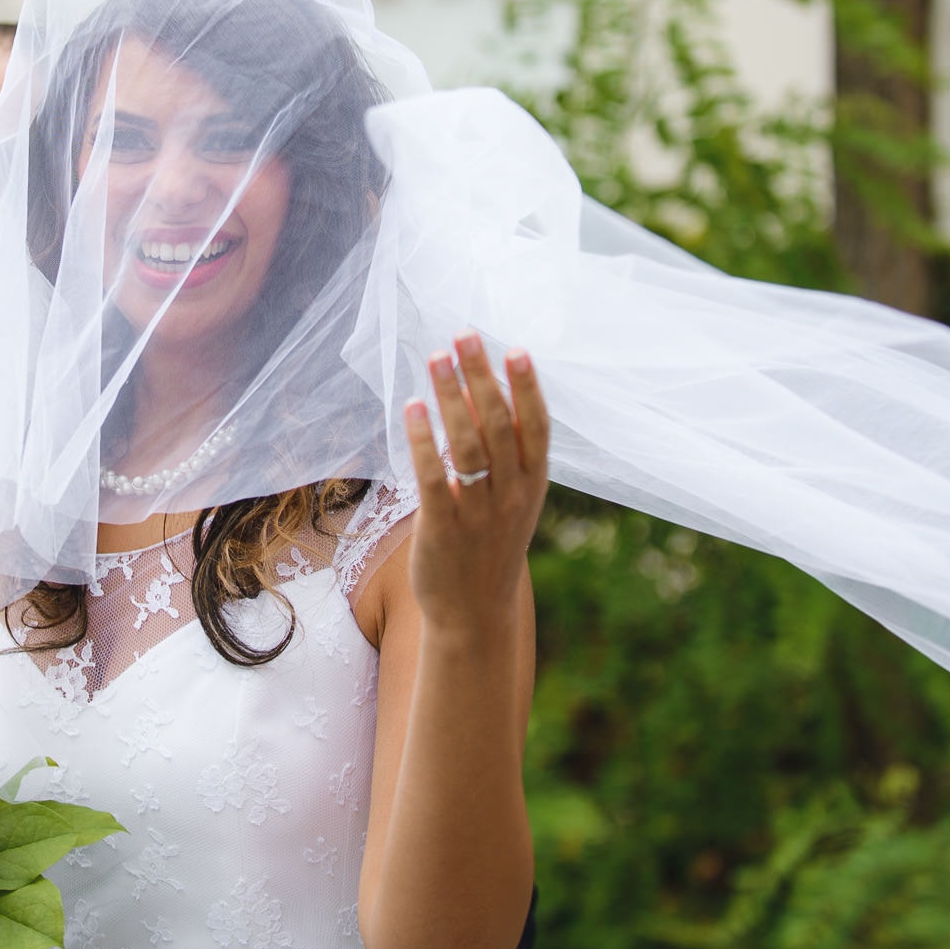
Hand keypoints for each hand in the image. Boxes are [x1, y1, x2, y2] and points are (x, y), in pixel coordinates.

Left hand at [403, 332, 548, 635]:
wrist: (474, 612)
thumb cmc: (491, 547)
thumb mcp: (514, 501)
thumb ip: (510, 457)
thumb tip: (496, 396)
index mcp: (533, 485)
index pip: (535, 429)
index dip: (528, 389)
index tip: (516, 350)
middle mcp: (510, 496)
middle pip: (498, 426)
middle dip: (481, 377)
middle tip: (464, 336)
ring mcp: (478, 513)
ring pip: (467, 445)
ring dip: (451, 397)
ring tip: (436, 359)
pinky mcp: (442, 528)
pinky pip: (434, 477)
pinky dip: (424, 440)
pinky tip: (413, 408)